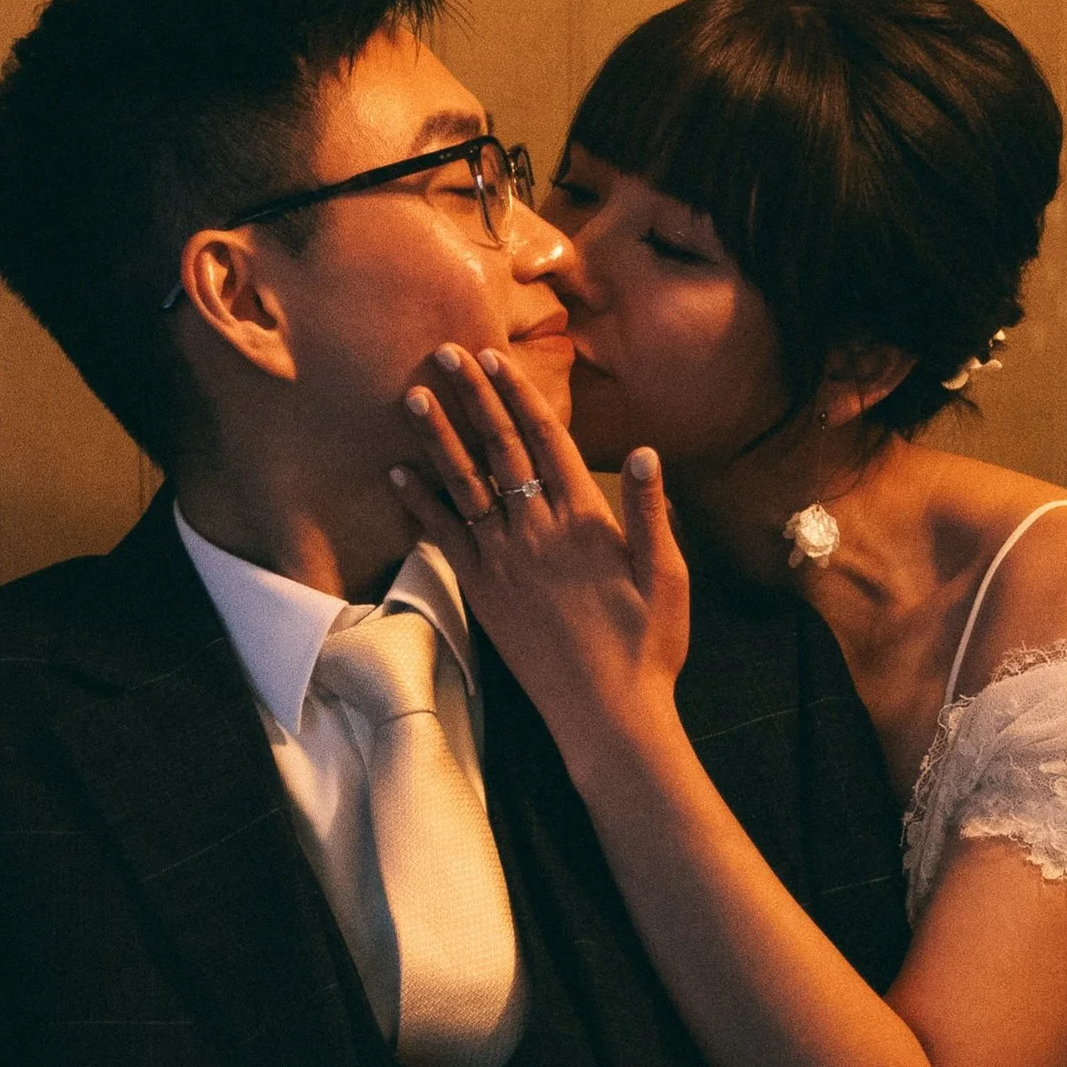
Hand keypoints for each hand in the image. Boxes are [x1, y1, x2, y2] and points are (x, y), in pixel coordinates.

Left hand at [390, 347, 691, 775]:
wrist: (606, 712)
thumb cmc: (648, 645)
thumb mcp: (668, 576)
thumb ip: (652, 512)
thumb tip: (645, 451)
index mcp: (586, 520)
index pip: (546, 441)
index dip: (519, 396)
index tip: (495, 359)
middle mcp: (537, 533)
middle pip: (499, 449)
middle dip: (472, 398)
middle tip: (445, 354)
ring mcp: (504, 562)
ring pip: (464, 485)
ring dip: (438, 438)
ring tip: (415, 397)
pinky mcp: (482, 592)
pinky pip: (445, 537)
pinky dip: (421, 503)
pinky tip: (398, 474)